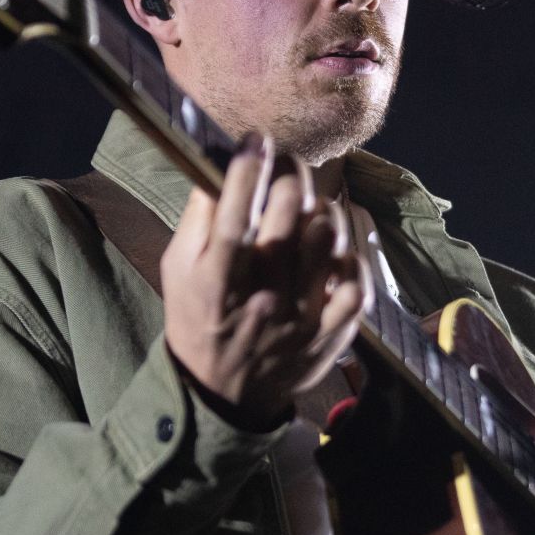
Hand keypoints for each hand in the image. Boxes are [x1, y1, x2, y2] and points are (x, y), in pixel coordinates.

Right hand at [161, 133, 369, 431]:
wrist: (223, 394)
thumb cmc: (198, 319)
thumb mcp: (177, 271)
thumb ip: (197, 221)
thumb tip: (219, 167)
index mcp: (216, 284)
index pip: (234, 218)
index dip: (247, 171)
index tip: (254, 140)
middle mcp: (261, 301)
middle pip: (288, 218)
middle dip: (289, 175)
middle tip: (285, 165)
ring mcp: (301, 320)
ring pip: (327, 242)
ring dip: (321, 209)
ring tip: (309, 206)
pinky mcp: (331, 335)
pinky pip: (357, 284)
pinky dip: (350, 256)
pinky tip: (333, 248)